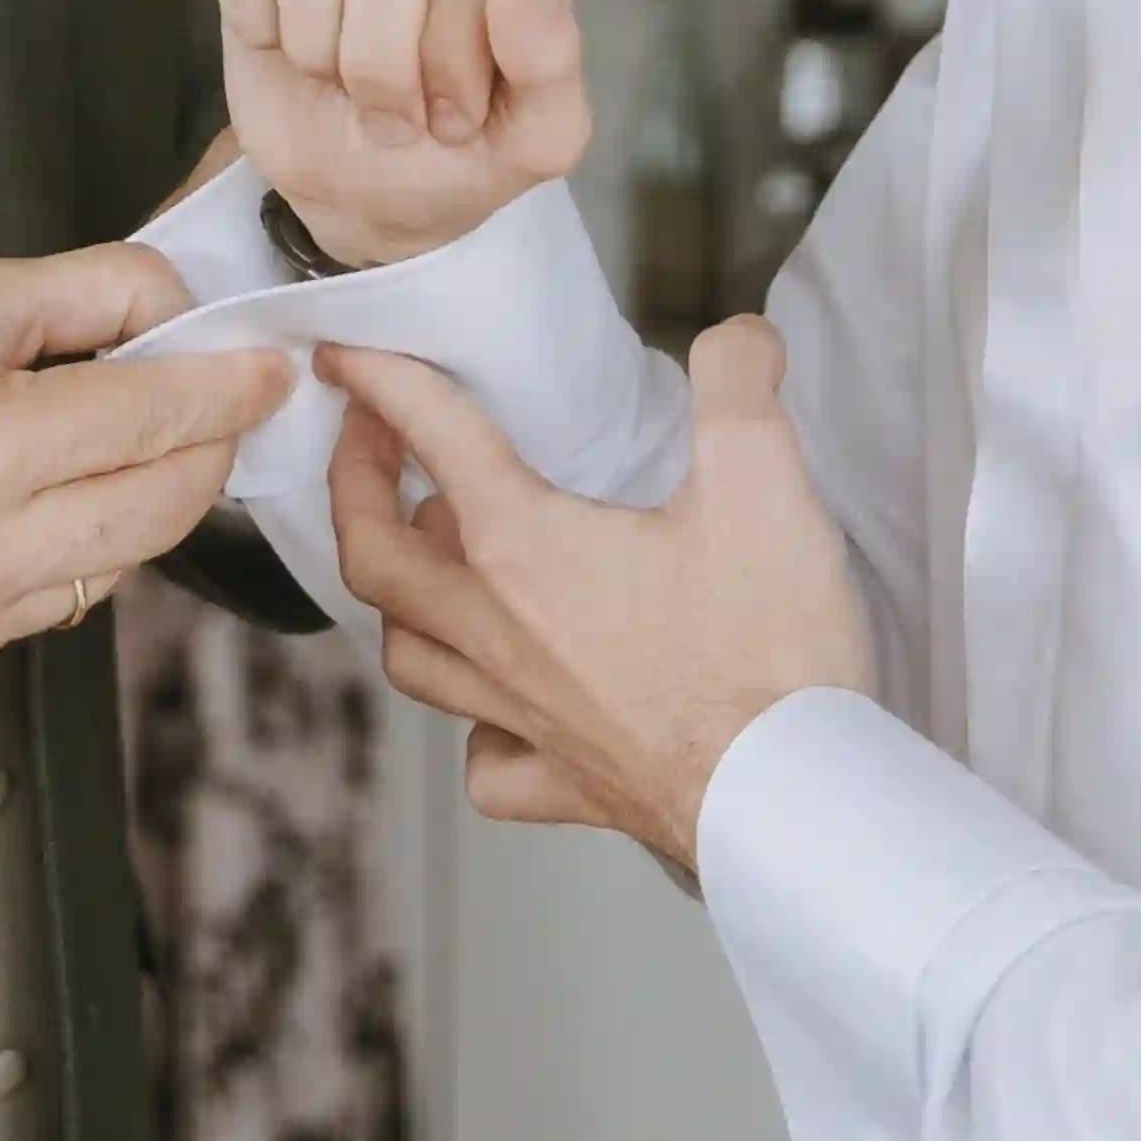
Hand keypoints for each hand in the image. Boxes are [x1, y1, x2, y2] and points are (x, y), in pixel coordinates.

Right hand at [0, 244, 291, 701]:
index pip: (150, 419)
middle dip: (201, 445)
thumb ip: (74, 297)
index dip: (222, 385)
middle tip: (220, 395)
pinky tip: (27, 501)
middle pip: (155, 508)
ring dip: (133, 499)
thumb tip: (169, 300)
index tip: (265, 365)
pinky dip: (60, 551)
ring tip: (111, 434)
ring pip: (109, 564)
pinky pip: (43, 607)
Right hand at [210, 0, 597, 264]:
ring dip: (315, 32)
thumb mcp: (529, 139)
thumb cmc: (457, 143)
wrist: (353, 167)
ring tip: (341, 74)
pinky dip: (253, 4)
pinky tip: (281, 34)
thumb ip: (549, 67)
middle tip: (391, 115)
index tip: (451, 116)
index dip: (452, 42)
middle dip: (378, 46)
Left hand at [326, 316, 871, 865]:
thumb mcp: (762, 483)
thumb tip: (739, 336)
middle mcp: (499, 633)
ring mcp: (524, 719)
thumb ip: (737, 386)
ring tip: (426, 559)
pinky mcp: (568, 788)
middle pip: (374, 557)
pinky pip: (488, 764)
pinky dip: (477, 732)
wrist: (796, 804)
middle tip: (363, 439)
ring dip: (401, 600)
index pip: (431, 437)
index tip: (344, 352)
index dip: (380, 380)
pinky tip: (500, 710)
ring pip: (413, 659)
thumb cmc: (767, 653)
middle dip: (353, 485)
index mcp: (525, 547)